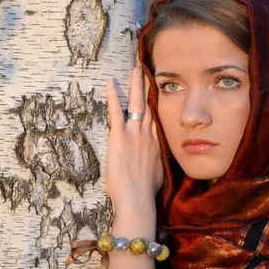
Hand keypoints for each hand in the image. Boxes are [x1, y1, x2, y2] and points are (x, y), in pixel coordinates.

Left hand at [105, 67, 162, 217]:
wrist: (136, 198)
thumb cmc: (145, 192)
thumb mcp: (157, 175)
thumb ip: (156, 164)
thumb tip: (155, 164)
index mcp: (157, 144)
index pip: (158, 118)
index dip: (158, 102)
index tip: (159, 89)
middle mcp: (149, 135)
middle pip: (151, 105)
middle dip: (149, 87)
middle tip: (148, 70)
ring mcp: (135, 134)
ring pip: (138, 104)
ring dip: (136, 85)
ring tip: (135, 69)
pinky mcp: (119, 137)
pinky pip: (117, 112)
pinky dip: (113, 97)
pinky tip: (110, 83)